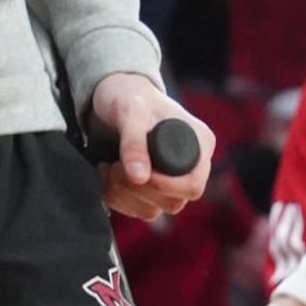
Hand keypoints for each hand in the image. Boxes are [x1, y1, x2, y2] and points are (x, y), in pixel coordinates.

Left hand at [90, 72, 214, 218]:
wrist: (113, 96)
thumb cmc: (128, 95)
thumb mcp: (129, 111)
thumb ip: (134, 142)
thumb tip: (140, 177)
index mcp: (199, 143)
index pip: (194, 183)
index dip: (164, 185)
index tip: (136, 173)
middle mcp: (190, 166)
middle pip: (174, 202)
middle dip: (137, 189)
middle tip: (114, 166)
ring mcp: (171, 181)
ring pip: (154, 211)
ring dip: (123, 194)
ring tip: (108, 167)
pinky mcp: (151, 191)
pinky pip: (137, 210)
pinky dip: (116, 198)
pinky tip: (107, 174)